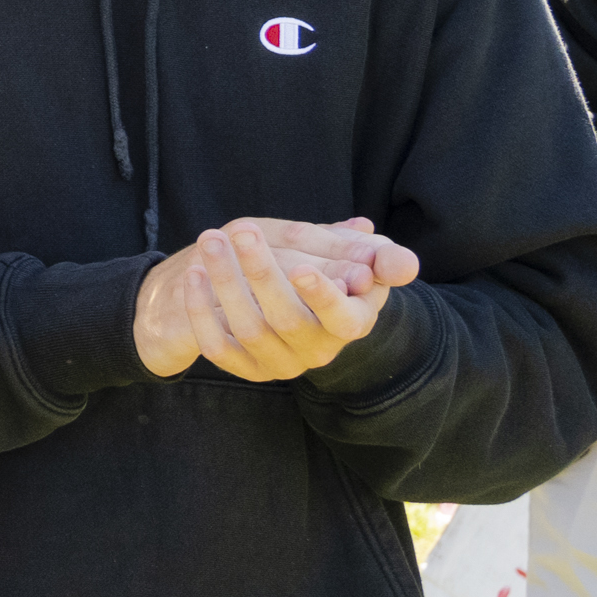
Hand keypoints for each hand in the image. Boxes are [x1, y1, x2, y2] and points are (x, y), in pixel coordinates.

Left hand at [132, 215, 417, 381]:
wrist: (284, 294)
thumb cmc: (330, 267)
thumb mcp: (355, 255)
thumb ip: (375, 254)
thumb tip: (402, 264)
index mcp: (352, 321)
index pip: (344, 319)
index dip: (323, 296)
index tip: (300, 267)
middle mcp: (319, 350)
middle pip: (288, 319)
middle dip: (261, 271)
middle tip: (240, 229)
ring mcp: (281, 363)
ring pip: (250, 328)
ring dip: (226, 281)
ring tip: (211, 239)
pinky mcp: (246, 367)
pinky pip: (218, 347)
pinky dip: (202, 310)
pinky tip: (194, 273)